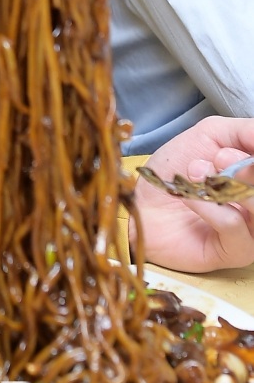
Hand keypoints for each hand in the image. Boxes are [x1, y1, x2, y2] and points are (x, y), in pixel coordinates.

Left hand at [133, 116, 253, 270]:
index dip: (252, 154)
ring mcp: (253, 231)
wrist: (141, 200)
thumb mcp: (210, 135)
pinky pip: (233, 224)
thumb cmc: (176, 168)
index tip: (225, 149)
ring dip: (226, 183)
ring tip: (197, 171)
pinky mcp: (236, 251)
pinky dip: (208, 206)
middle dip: (245, 168)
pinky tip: (188, 197)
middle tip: (218, 157)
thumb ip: (245, 131)